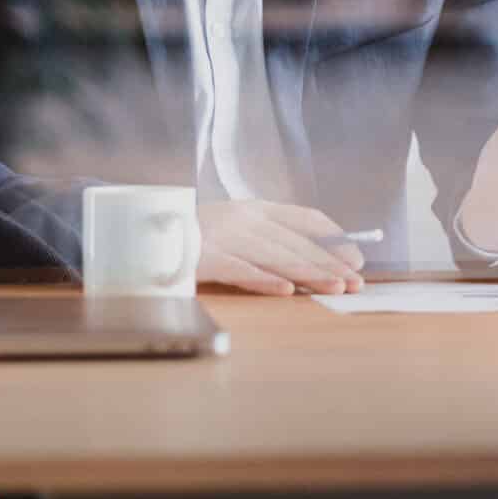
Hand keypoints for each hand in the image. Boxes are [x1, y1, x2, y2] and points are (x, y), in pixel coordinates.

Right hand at [196, 201, 367, 294]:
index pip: (307, 218)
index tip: (356, 258)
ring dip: (309, 272)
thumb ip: (270, 240)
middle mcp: (244, 217)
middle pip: (297, 241)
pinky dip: (264, 279)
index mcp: (256, 208)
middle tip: (356, 283)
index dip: (334, 238)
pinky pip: (240, 269)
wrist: (141, 236)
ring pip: (276, 255)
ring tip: (335, 287)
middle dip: (330, 263)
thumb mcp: (236, 231)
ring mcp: (224, 235)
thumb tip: (315, 263)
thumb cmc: (195, 239)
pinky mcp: (203, 256)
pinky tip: (287, 290)